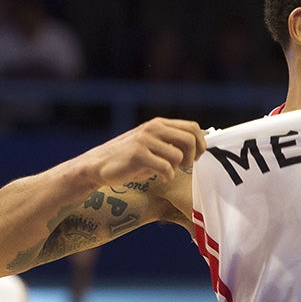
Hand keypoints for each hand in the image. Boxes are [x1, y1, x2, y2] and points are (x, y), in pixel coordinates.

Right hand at [85, 117, 206, 184]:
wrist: (98, 166)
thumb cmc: (130, 158)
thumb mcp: (153, 145)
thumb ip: (172, 142)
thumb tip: (202, 142)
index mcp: (159, 124)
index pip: (192, 127)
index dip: (201, 143)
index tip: (197, 156)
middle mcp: (153, 128)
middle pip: (190, 139)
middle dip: (193, 156)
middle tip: (186, 166)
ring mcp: (145, 140)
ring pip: (178, 155)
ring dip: (177, 168)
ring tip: (168, 172)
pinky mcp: (138, 154)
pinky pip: (166, 167)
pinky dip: (168, 176)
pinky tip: (163, 178)